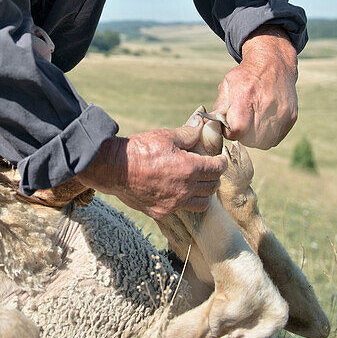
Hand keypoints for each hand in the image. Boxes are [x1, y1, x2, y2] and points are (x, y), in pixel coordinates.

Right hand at [76, 125, 226, 220]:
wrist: (114, 168)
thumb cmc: (140, 150)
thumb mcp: (166, 136)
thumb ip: (188, 134)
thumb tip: (200, 125)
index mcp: (190, 169)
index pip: (217, 169)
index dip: (222, 162)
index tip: (220, 159)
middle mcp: (185, 189)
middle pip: (211, 187)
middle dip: (214, 177)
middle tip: (209, 169)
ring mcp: (173, 204)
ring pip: (201, 204)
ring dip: (203, 194)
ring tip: (197, 184)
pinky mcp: (161, 212)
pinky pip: (180, 209)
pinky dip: (183, 201)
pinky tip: (176, 191)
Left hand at [213, 25, 297, 149]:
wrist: (273, 63)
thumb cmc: (246, 75)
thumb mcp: (227, 85)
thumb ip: (219, 107)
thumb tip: (211, 126)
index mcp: (246, 95)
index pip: (236, 130)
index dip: (230, 131)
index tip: (230, 124)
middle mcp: (266, 104)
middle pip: (250, 140)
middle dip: (242, 135)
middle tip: (241, 124)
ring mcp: (281, 112)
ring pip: (264, 142)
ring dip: (255, 138)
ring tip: (252, 123)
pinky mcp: (291, 117)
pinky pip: (276, 138)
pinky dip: (267, 135)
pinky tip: (263, 121)